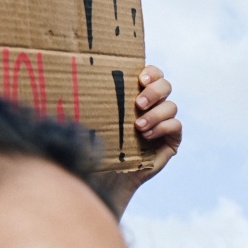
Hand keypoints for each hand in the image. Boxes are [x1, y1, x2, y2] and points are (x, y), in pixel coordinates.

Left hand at [95, 64, 182, 215]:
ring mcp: (165, 122)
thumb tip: (72, 80)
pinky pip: (175, 126)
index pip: (153, 74)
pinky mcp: (172, 139)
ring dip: (154, 114)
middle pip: (166, 86)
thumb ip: (94, 101)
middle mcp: (154, 105)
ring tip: (137, 126)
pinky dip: (162, 128)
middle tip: (137, 104)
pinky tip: (146, 136)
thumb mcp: (94, 119)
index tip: (140, 79)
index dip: (151, 73)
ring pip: (171, 106)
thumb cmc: (98, 144)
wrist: (108, 174)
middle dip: (154, 92)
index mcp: (138, 94)